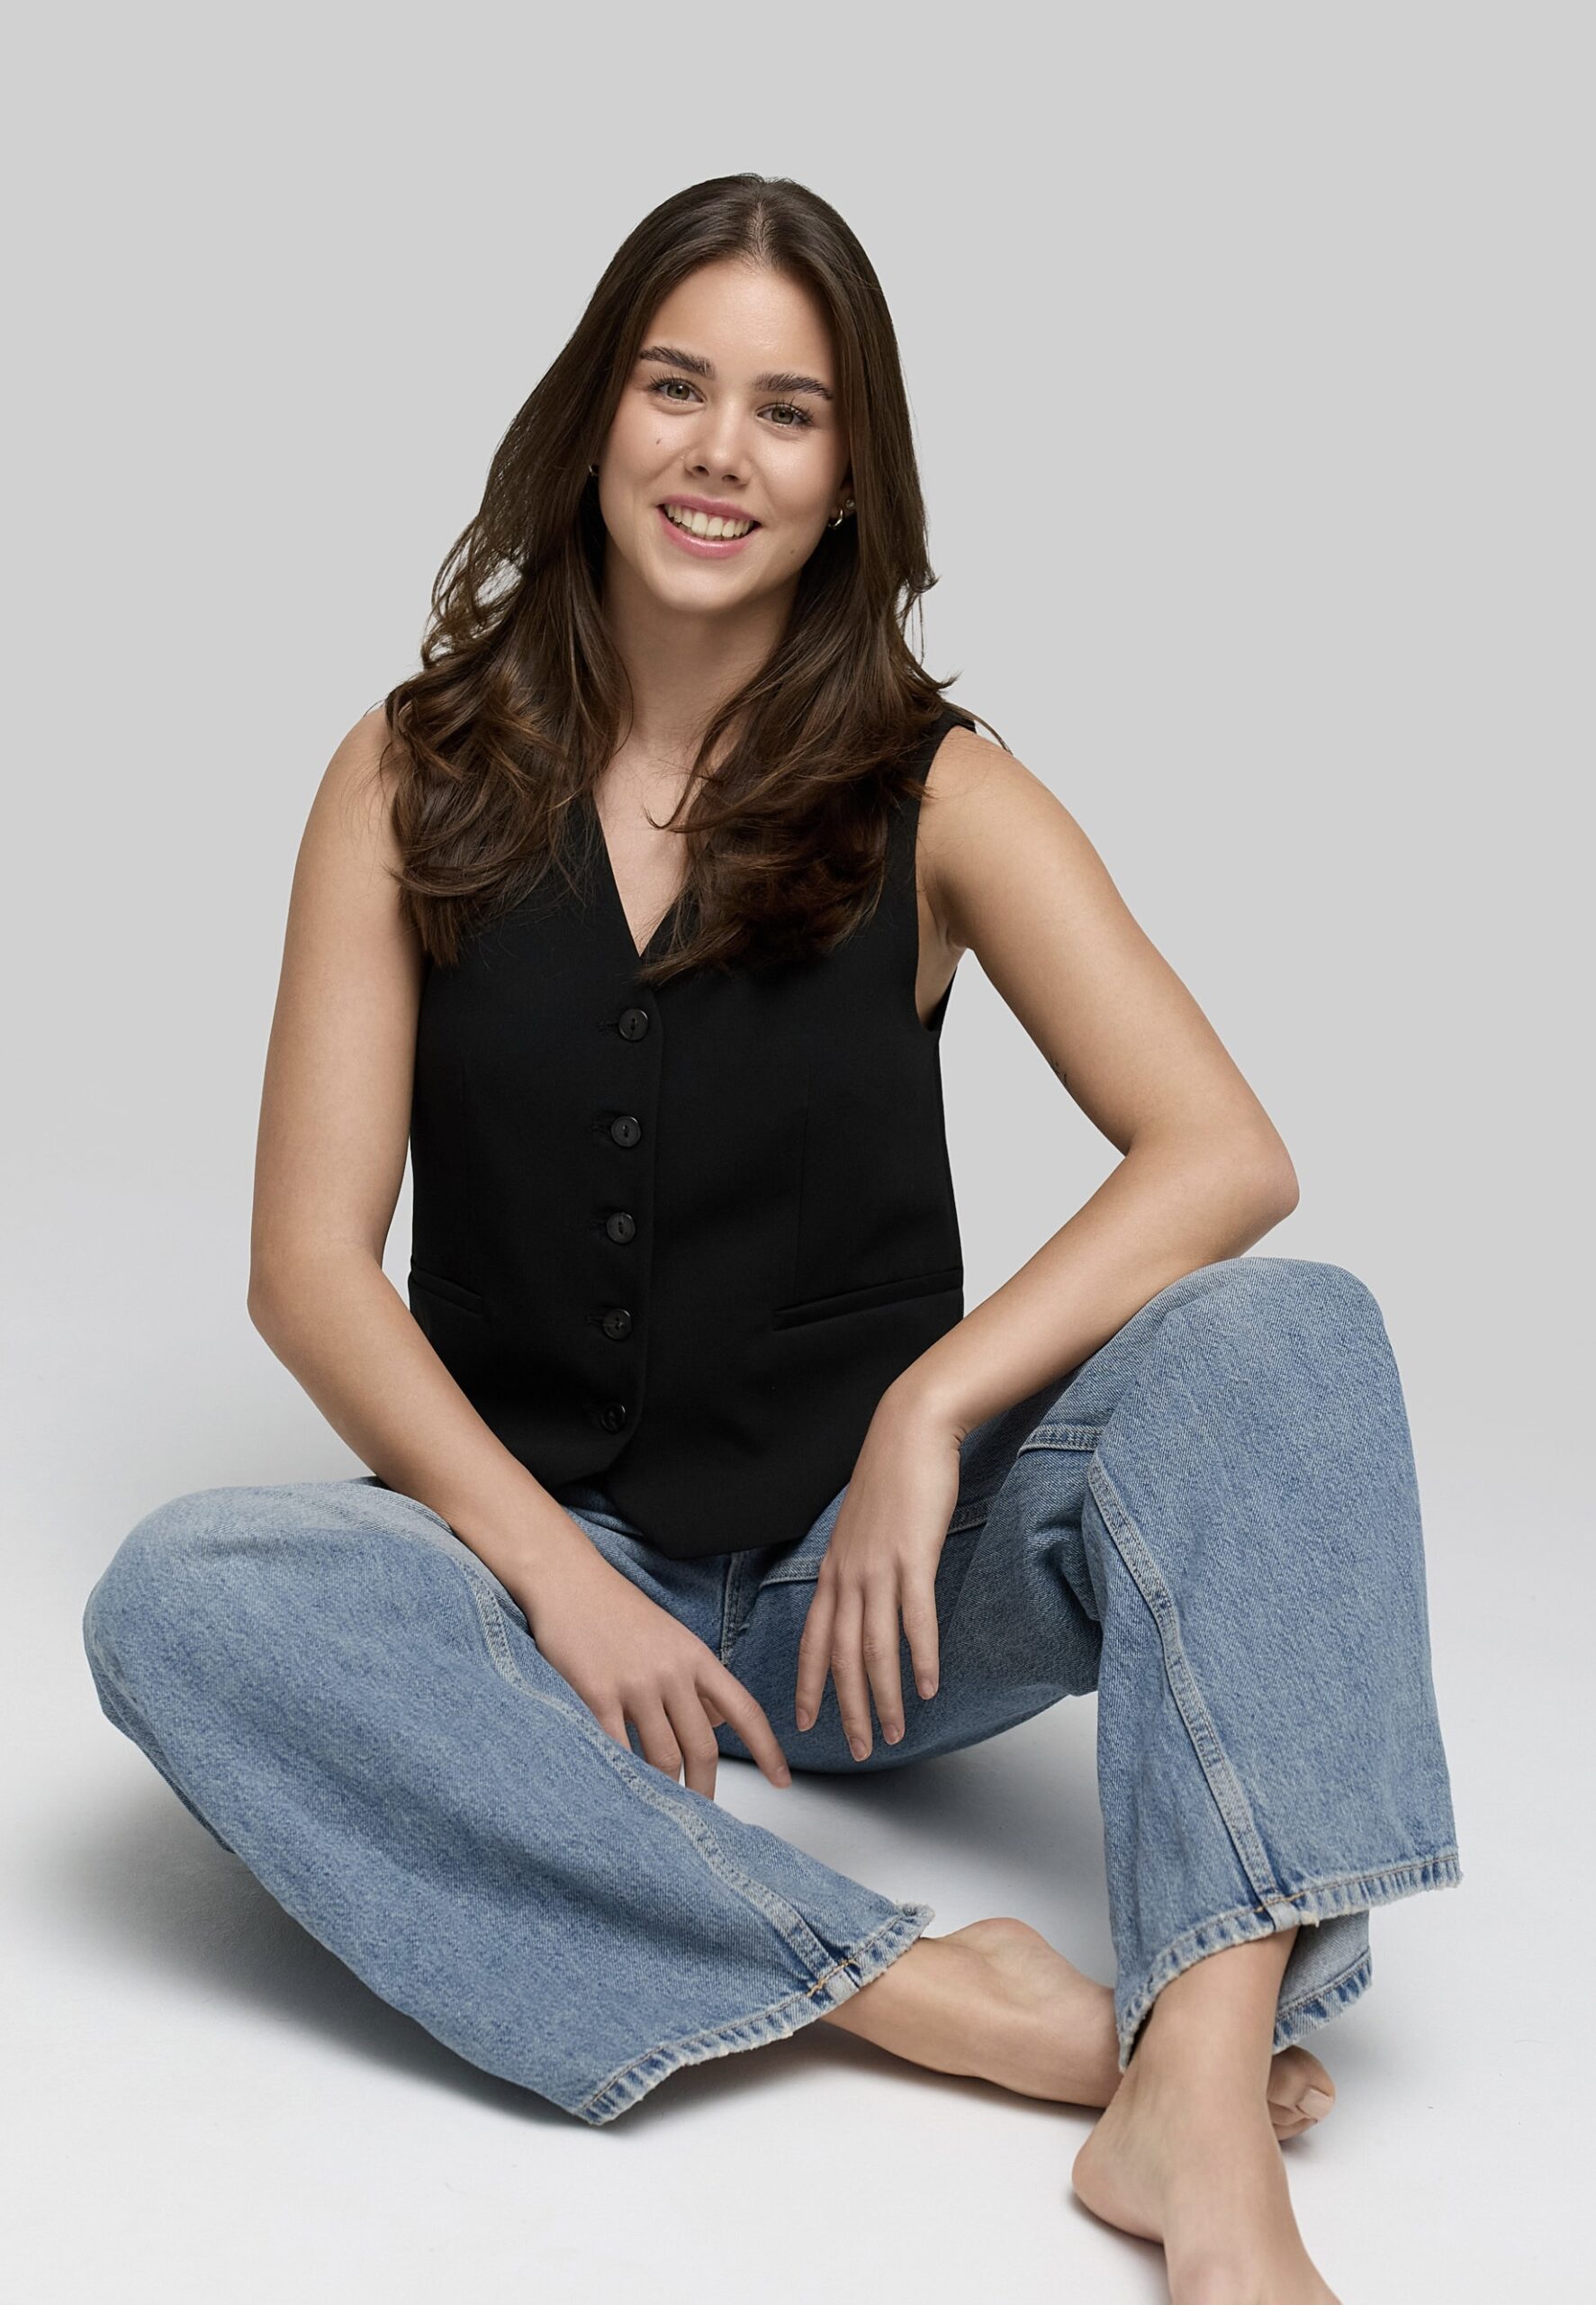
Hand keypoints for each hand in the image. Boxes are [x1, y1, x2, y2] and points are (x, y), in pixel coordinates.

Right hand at [513, 1533, 790, 1802]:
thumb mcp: (671, 1639)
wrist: (568, 1580)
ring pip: (663, 1757)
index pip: (744, 1710)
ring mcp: (634, 1683)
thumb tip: (719, 1723)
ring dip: (665, 1791)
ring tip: (661, 1809)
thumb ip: (696, 1681)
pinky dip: (624, 1776)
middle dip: (705, 1790)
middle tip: (702, 1817)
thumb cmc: (617, 1611)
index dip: (767, 1750)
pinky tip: (624, 1791)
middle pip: (702, 1747)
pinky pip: (617, 1750)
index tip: (782, 1782)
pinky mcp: (595, 1694)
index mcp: (695, 1657)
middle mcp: (671, 1671)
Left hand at [793, 1387, 964, 1758]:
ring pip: (875, 1648)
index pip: (813, 1640)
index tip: (806, 1723)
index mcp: (832, 1570)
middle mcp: (848, 1575)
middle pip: (842, 1657)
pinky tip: (928, 1687)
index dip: (809, 1685)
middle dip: (848, 1709)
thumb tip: (860, 1595)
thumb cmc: (891, 1478)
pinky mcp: (914, 1557)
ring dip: (883, 1697)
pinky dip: (921, 1658)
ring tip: (895, 1733)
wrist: (909, 1431)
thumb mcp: (860, 1528)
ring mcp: (879, 1568)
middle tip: (859, 1750)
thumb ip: (857, 1565)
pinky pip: (915, 1619)